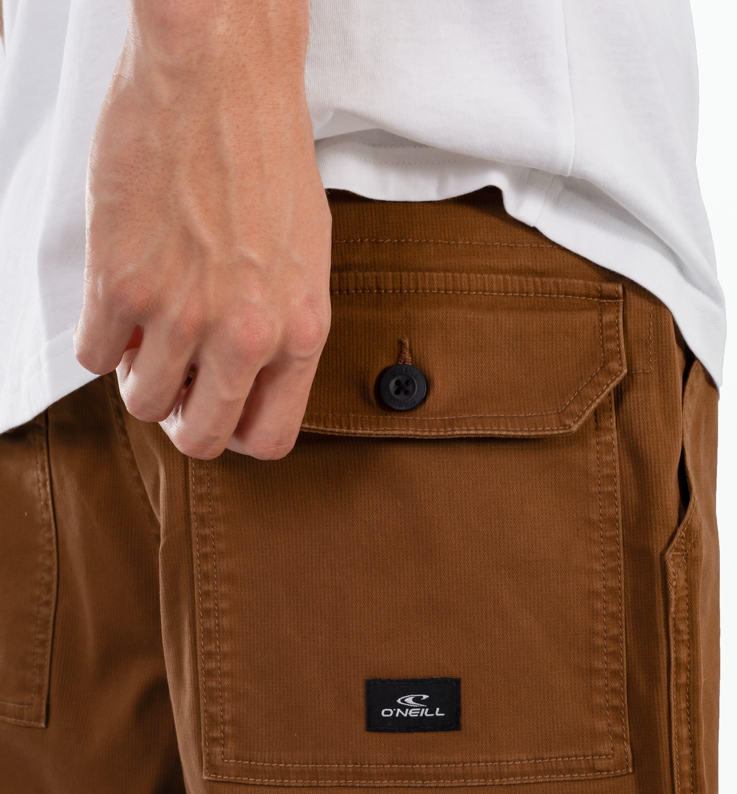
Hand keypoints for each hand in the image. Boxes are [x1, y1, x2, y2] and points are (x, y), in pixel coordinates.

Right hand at [74, 0, 331, 459]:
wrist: (216, 72)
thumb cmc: (263, 149)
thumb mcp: (304, 254)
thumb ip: (282, 325)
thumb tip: (251, 376)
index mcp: (301, 329)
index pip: (270, 437)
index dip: (235, 431)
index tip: (217, 407)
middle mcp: (246, 334)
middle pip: (200, 439)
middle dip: (180, 417)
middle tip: (172, 378)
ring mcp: (182, 314)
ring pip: (140, 401)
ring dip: (136, 372)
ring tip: (147, 324)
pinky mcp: (121, 284)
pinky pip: (93, 355)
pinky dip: (100, 335)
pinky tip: (118, 296)